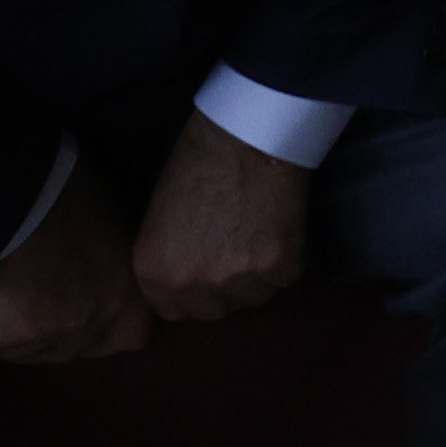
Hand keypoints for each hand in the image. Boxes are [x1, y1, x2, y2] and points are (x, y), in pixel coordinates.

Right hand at [0, 166, 150, 364]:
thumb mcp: (104, 215)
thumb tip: (88, 256)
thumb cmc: (66, 186)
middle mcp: (99, 318)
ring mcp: (56, 332)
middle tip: (17, 307)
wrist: (21, 187)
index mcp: (131, 288)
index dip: (103, 328)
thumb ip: (106, 251)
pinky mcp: (10, 335)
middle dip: (44, 332)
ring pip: (21, 352)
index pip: (131, 335)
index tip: (77, 311)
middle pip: (68, 349)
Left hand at [129, 114, 313, 324]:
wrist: (245, 134)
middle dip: (226, 289)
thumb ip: (168, 254)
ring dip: (260, 275)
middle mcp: (191, 285)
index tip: (206, 272)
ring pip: (254, 298)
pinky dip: (291, 256)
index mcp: (154, 272)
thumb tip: (185, 273)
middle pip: (214, 311)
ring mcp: (236, 280)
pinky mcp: (278, 267)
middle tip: (237, 251)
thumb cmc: (196, 160)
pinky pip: (287, 277)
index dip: (192, 292)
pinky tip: (281, 224)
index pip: (172, 311)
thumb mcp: (160, 213)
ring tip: (261, 232)